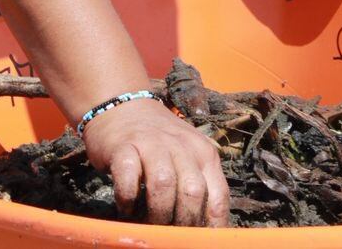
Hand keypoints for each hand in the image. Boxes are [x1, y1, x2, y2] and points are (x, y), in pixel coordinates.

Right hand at [81, 98, 229, 226]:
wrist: (123, 106)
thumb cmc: (159, 141)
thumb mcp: (188, 156)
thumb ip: (199, 184)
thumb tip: (206, 230)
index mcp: (204, 153)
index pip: (218, 197)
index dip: (212, 226)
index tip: (199, 241)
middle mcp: (182, 146)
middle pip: (192, 192)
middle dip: (183, 222)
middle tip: (169, 234)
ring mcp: (152, 144)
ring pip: (163, 185)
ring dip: (156, 213)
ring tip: (148, 224)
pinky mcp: (123, 147)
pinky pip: (128, 179)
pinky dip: (127, 200)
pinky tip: (125, 208)